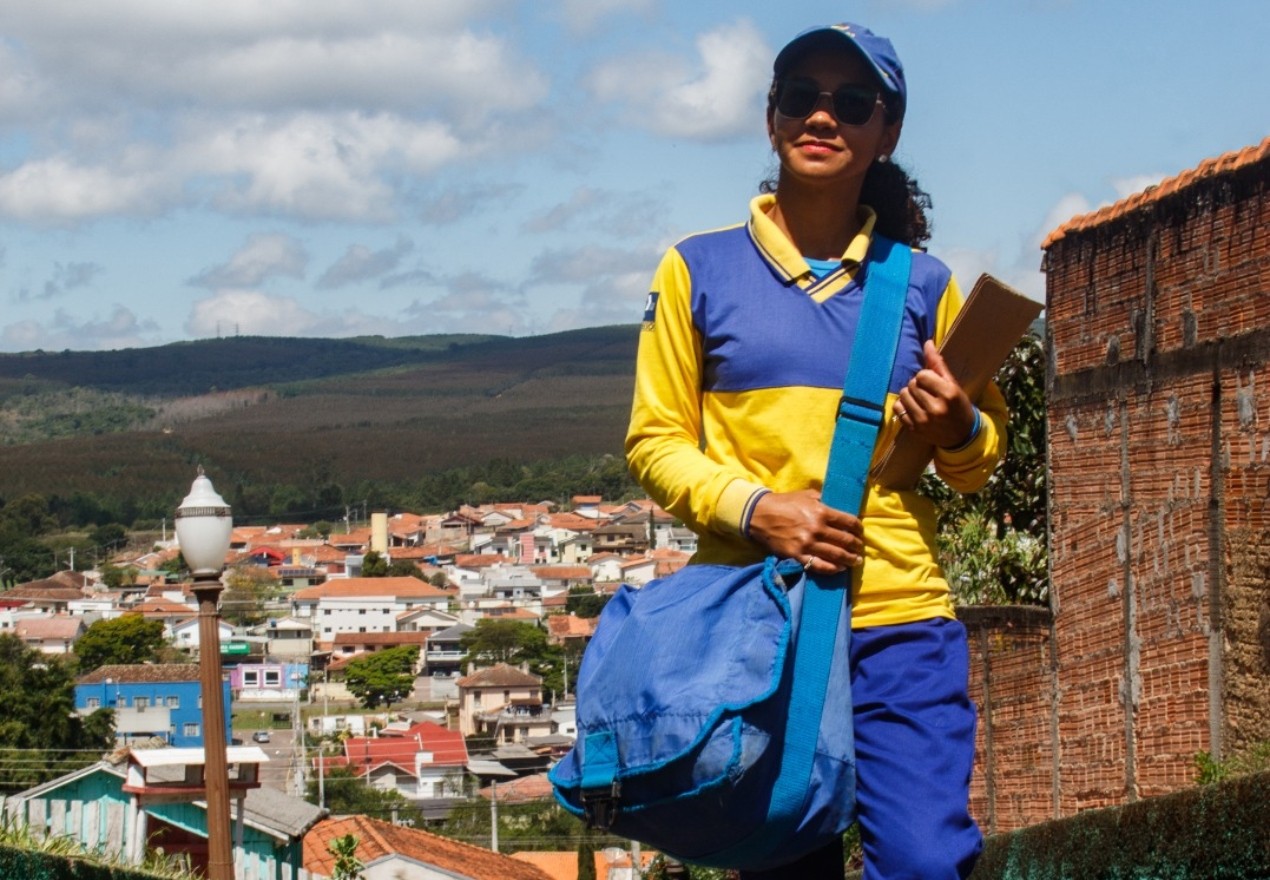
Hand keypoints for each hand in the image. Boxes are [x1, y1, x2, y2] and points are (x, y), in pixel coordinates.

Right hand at [747, 489, 863, 573]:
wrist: (759, 515)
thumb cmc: (784, 502)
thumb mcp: (807, 495)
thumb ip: (824, 500)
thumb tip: (838, 506)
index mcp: (821, 512)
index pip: (848, 522)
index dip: (858, 528)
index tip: (860, 532)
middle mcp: (817, 529)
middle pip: (845, 541)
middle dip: (856, 545)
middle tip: (860, 548)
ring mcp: (807, 544)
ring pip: (836, 555)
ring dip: (849, 559)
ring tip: (855, 561)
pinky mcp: (797, 555)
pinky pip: (819, 566)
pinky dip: (832, 569)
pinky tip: (839, 568)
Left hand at [892, 340, 975, 448]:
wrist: (962, 435)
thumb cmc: (958, 406)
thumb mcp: (953, 385)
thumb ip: (938, 364)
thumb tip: (927, 343)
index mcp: (948, 394)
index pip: (922, 375)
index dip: (925, 376)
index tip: (932, 382)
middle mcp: (935, 408)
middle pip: (911, 384)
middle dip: (917, 385)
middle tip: (927, 392)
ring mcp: (923, 420)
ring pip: (903, 395)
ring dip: (909, 394)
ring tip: (920, 399)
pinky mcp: (914, 429)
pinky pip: (897, 409)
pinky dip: (903, 406)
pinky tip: (913, 408)